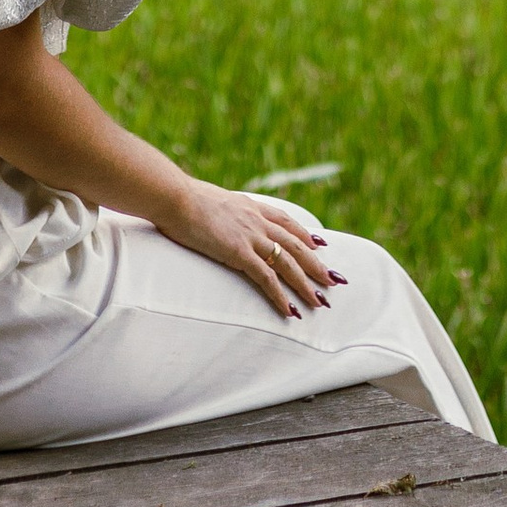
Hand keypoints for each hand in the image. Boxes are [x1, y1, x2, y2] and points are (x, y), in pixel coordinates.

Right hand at [162, 183, 345, 321]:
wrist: (173, 196)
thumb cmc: (180, 197)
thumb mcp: (208, 200)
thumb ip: (219, 210)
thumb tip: (212, 213)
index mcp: (249, 206)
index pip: (285, 221)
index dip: (303, 233)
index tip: (318, 244)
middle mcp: (255, 219)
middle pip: (294, 244)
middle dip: (315, 264)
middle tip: (332, 280)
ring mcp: (249, 236)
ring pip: (287, 263)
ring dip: (305, 284)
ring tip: (319, 302)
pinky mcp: (238, 253)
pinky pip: (266, 278)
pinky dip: (280, 296)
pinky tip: (289, 311)